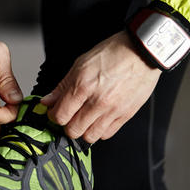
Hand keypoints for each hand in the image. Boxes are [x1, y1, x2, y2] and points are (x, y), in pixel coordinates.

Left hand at [41, 31, 161, 142]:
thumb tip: (47, 101)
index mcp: (83, 87)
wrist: (142, 52)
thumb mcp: (80, 64)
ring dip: (83, 130)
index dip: (54, 116)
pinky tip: (97, 120)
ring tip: (83, 119)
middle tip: (68, 116)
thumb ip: (62, 86)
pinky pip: (107, 134)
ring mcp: (113, 110)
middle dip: (66, 125)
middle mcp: (98, 101)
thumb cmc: (112, 54)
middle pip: (73, 130)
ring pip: (90, 137)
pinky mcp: (126, 115)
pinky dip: (99, 131)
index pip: (60, 116)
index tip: (55, 112)